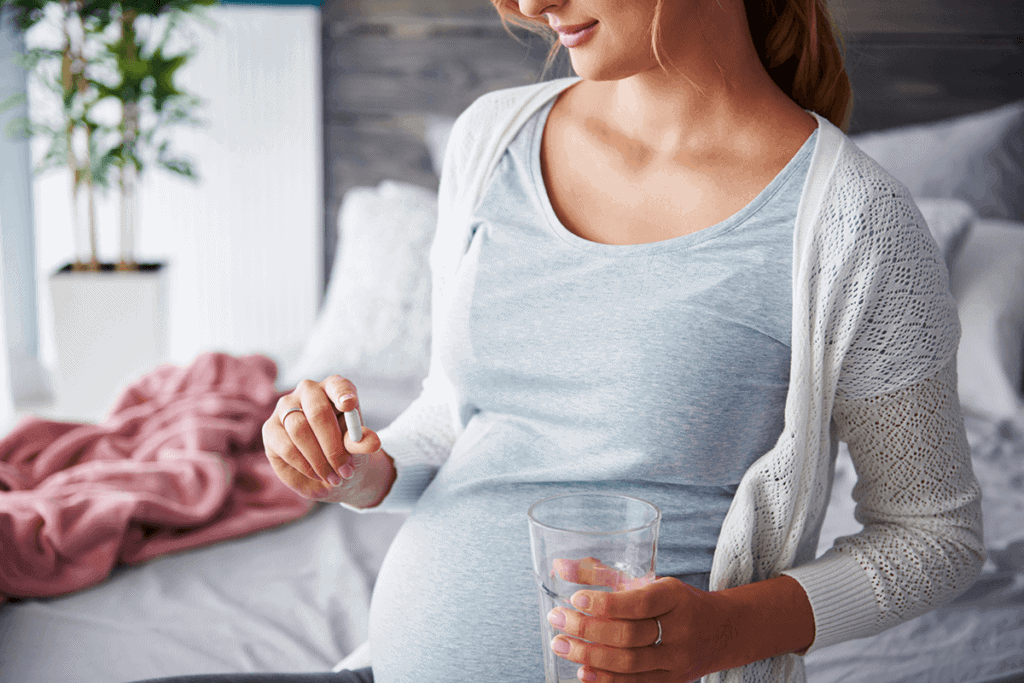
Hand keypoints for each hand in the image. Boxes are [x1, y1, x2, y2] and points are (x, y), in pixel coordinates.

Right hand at [262, 376, 394, 506]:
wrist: (330, 470)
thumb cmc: (346, 451)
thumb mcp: (358, 449)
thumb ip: (362, 442)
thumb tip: (373, 442)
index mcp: (334, 389)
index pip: (338, 385)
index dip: (342, 394)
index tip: (349, 405)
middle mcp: (308, 392)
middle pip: (318, 412)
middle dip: (332, 446)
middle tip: (345, 470)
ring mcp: (286, 407)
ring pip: (299, 430)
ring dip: (318, 459)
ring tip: (334, 477)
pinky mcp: (270, 429)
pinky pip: (286, 446)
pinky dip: (304, 465)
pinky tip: (317, 475)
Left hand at [547, 572, 735, 682]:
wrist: (722, 631)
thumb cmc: (676, 602)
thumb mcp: (647, 581)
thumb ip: (602, 574)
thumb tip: (559, 566)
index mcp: (674, 597)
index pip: (639, 603)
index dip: (606, 603)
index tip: (576, 598)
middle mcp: (679, 630)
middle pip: (629, 635)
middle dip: (588, 630)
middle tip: (557, 620)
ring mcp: (676, 660)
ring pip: (629, 663)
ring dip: (589, 656)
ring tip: (561, 645)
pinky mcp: (671, 681)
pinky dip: (606, 680)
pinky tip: (583, 671)